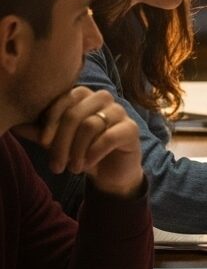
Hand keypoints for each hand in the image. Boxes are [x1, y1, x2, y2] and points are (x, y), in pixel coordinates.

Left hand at [14, 86, 142, 198]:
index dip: (50, 122)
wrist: (112, 172)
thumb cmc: (83, 152)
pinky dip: (94, 153)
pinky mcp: (131, 128)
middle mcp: (102, 98)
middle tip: (55, 166)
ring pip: (90, 125)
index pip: (62, 100)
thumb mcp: (58, 143)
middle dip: (61, 142)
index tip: (44, 144)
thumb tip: (14, 125)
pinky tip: (87, 165)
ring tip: (72, 168)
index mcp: (83, 96)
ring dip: (77, 151)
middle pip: (74, 114)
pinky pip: (108, 137)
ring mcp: (119, 112)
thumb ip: (40, 133)